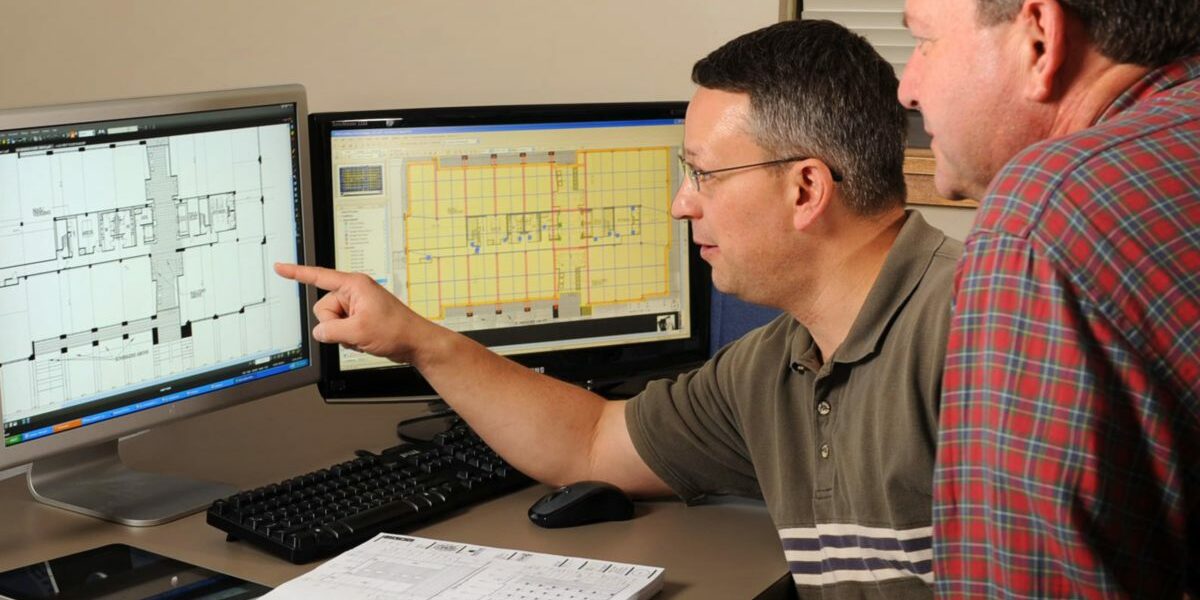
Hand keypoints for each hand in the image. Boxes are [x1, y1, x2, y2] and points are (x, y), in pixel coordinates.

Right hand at [274, 263, 430, 363]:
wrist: (415, 343)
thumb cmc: (396, 330)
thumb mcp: (358, 331)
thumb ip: (331, 331)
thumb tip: (319, 332)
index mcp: (354, 285)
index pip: (319, 277)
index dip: (297, 272)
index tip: (280, 267)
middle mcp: (353, 293)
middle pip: (323, 309)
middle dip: (335, 325)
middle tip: (356, 329)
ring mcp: (356, 306)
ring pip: (330, 323)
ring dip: (343, 334)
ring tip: (364, 335)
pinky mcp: (359, 318)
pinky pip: (341, 330)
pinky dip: (349, 338)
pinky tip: (365, 339)